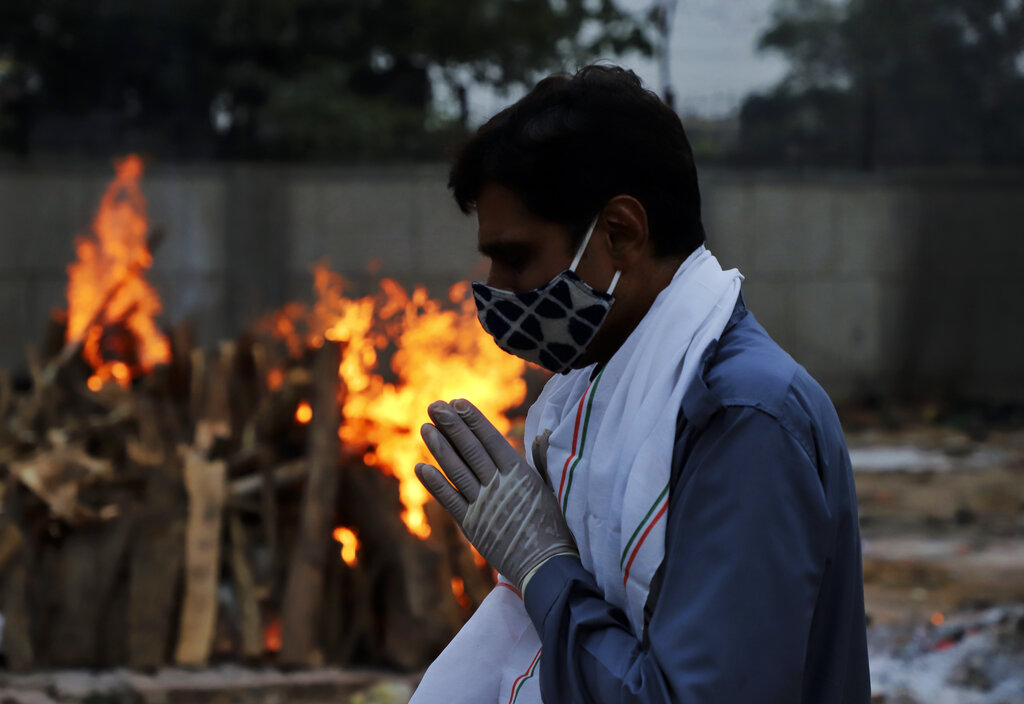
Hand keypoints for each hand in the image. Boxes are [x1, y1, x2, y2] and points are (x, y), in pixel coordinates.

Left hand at [416, 399, 576, 592]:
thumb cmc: (554, 528)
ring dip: (439, 448)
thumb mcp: (549, 489)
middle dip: (451, 426)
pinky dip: (435, 483)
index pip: (491, 439)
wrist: (546, 567)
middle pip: (470, 449)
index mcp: (520, 473)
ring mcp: (483, 505)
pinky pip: (450, 500)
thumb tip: (541, 434)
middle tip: (434, 406)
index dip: (473, 420)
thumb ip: (539, 461)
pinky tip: (421, 467)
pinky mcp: (472, 526)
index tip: (458, 402)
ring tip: (425, 427)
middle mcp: (499, 485)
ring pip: (457, 470)